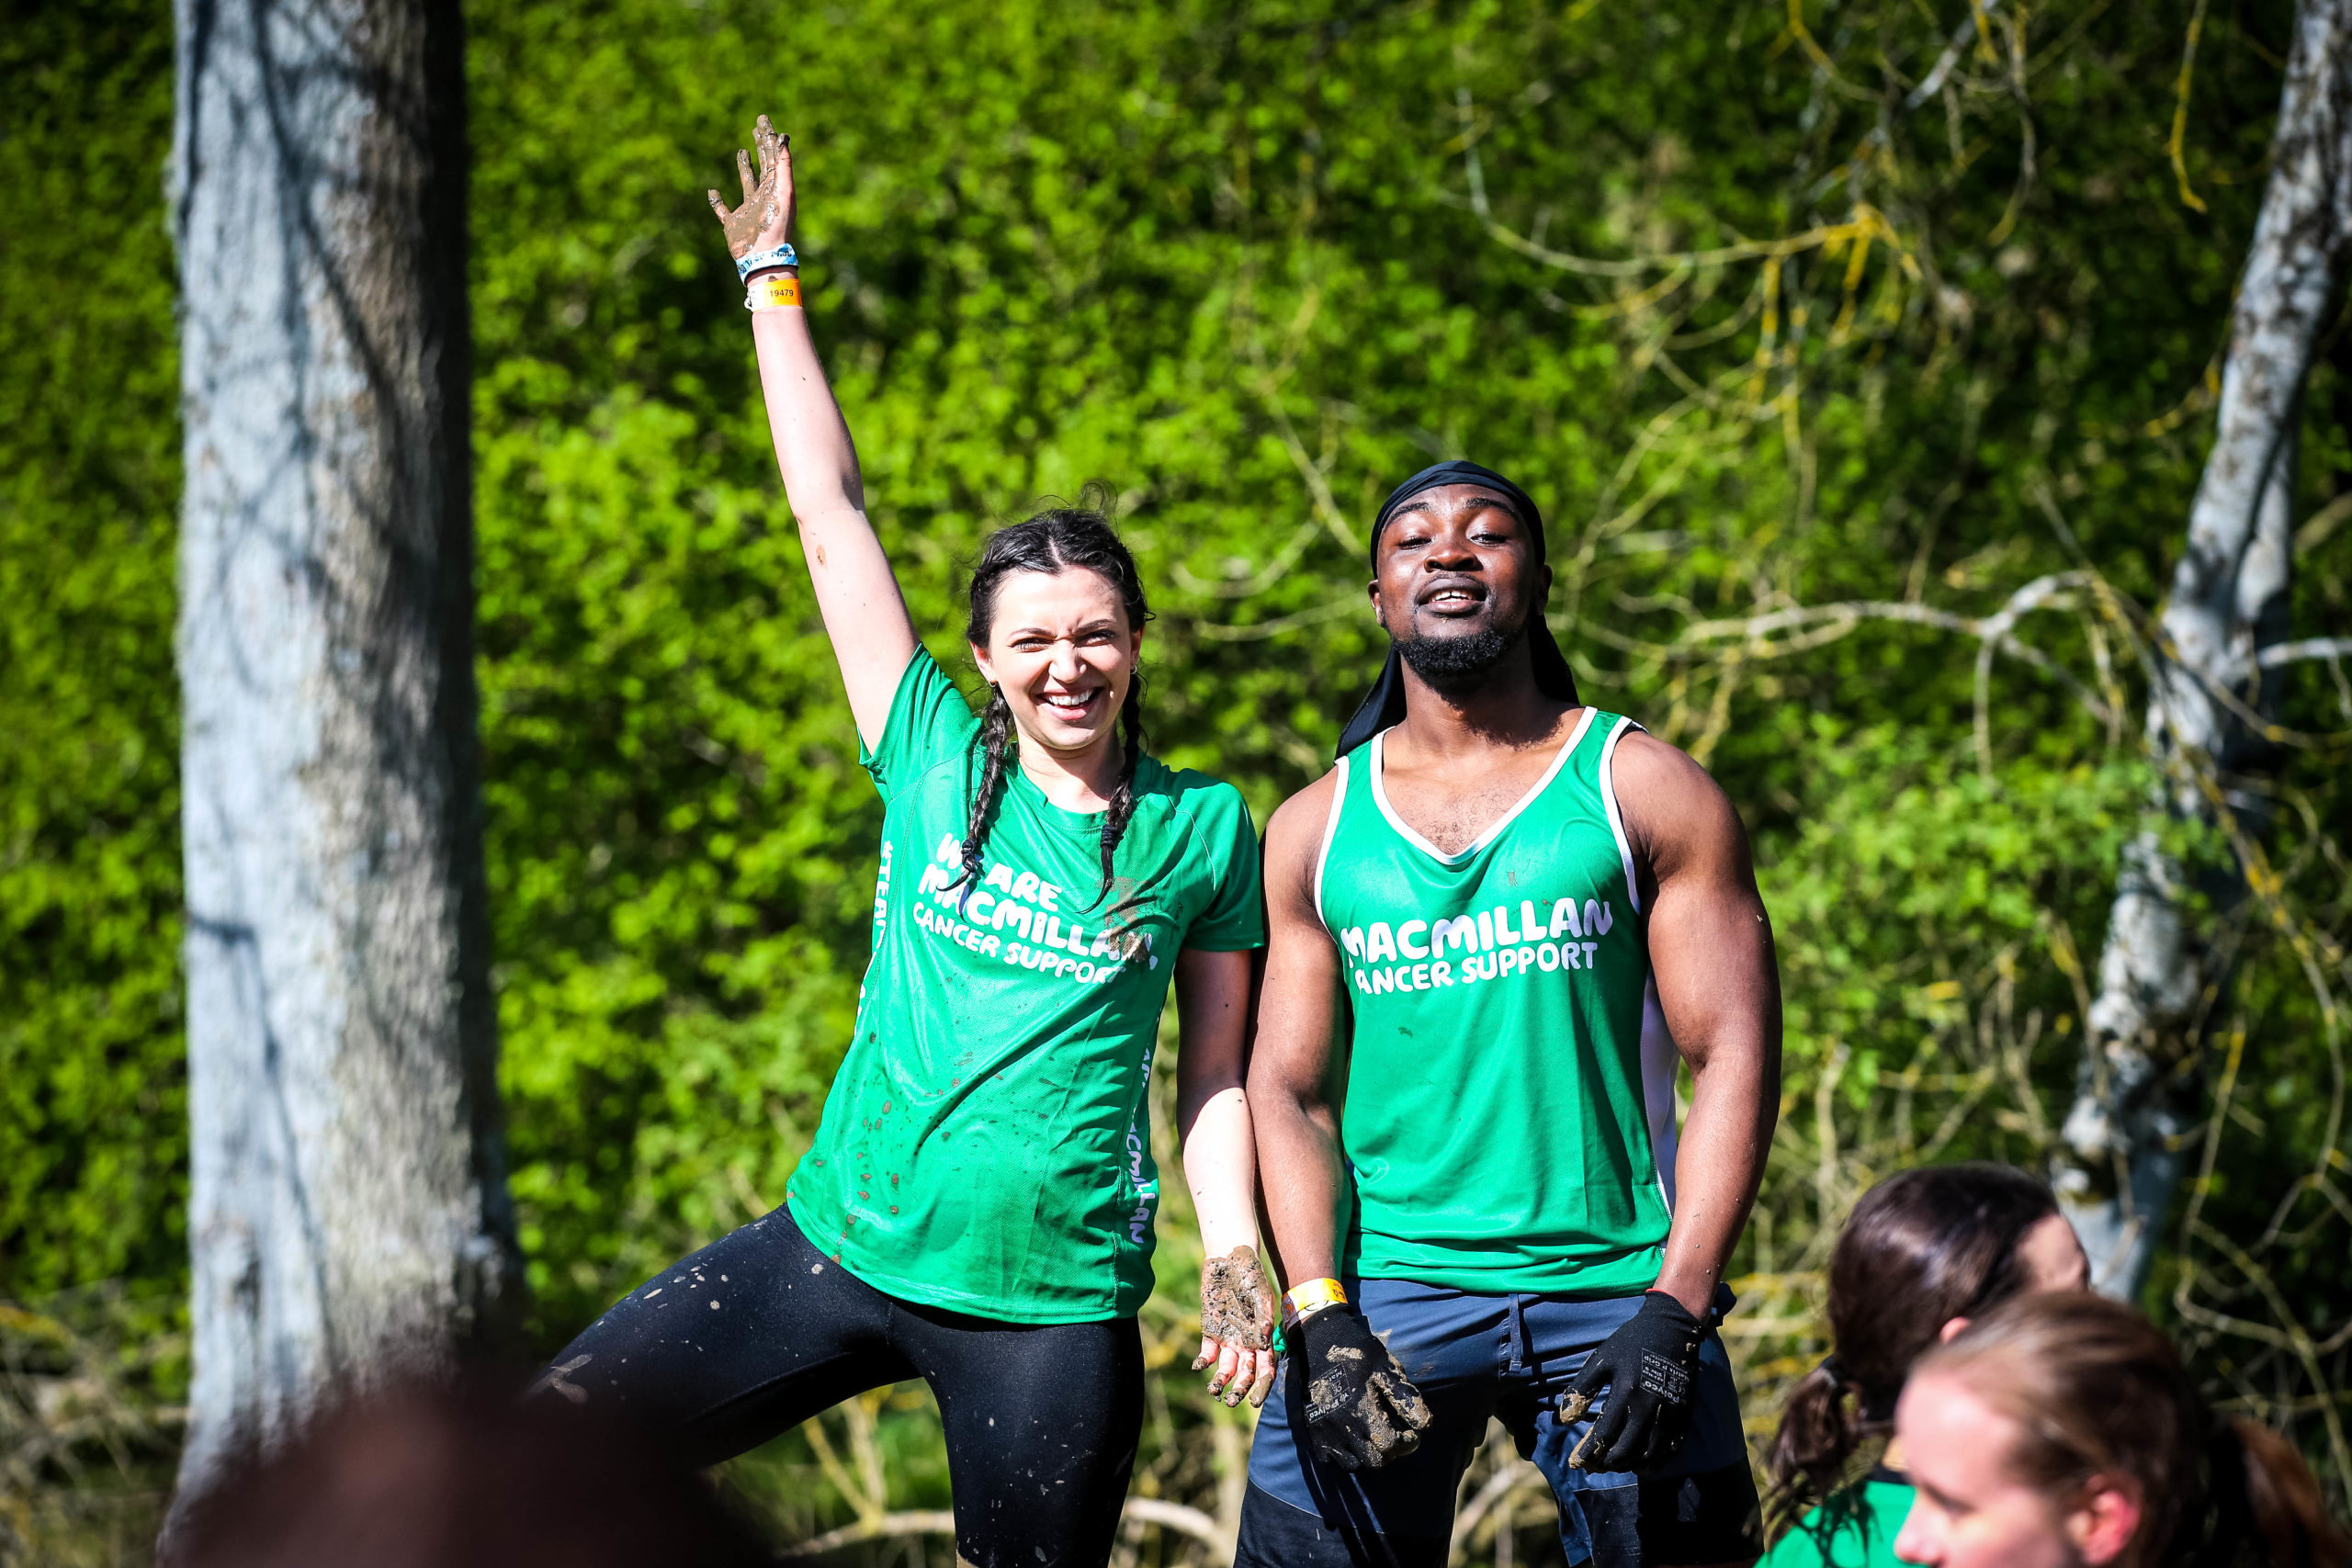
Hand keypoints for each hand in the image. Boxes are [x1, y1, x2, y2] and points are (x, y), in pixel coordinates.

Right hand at [707, 114, 793, 262]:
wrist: (764, 256)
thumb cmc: (776, 225)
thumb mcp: (784, 192)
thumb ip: (783, 166)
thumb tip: (783, 138)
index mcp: (776, 188)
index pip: (773, 156)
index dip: (769, 137)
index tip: (763, 120)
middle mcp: (763, 196)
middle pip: (763, 165)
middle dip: (761, 145)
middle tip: (757, 126)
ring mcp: (748, 209)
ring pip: (747, 182)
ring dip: (745, 167)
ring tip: (742, 151)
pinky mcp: (733, 224)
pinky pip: (723, 210)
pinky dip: (716, 201)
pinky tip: (712, 192)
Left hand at [1193, 1247, 1276, 1407]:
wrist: (1229, 1258)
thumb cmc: (1251, 1275)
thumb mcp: (1261, 1294)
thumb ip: (1263, 1317)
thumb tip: (1264, 1340)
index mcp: (1262, 1337)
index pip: (1266, 1368)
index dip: (1262, 1386)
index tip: (1254, 1401)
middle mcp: (1246, 1342)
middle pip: (1245, 1373)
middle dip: (1239, 1390)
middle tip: (1231, 1402)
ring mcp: (1228, 1338)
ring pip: (1225, 1368)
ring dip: (1220, 1382)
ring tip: (1213, 1391)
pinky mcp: (1210, 1330)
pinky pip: (1207, 1353)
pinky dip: (1203, 1362)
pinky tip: (1199, 1367)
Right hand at [1295, 1307, 1431, 1470]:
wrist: (1320, 1338)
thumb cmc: (1359, 1352)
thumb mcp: (1386, 1367)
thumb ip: (1405, 1398)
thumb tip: (1426, 1425)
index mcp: (1362, 1409)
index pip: (1390, 1445)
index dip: (1407, 1443)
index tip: (1412, 1433)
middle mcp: (1342, 1424)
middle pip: (1374, 1460)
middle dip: (1391, 1452)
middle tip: (1396, 1437)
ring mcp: (1325, 1429)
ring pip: (1353, 1462)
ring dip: (1369, 1454)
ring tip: (1375, 1436)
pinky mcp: (1313, 1428)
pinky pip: (1331, 1457)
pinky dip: (1345, 1453)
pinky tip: (1353, 1436)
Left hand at [1556, 1290, 1703, 1471]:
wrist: (1673, 1328)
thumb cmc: (1631, 1342)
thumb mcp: (1601, 1359)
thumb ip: (1581, 1388)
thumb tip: (1564, 1418)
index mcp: (1625, 1392)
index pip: (1603, 1434)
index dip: (1588, 1453)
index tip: (1577, 1463)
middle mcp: (1649, 1407)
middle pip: (1626, 1450)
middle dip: (1607, 1462)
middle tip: (1595, 1466)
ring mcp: (1669, 1413)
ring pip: (1648, 1454)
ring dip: (1629, 1465)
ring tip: (1615, 1465)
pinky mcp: (1683, 1414)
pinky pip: (1671, 1449)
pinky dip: (1656, 1462)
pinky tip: (1643, 1465)